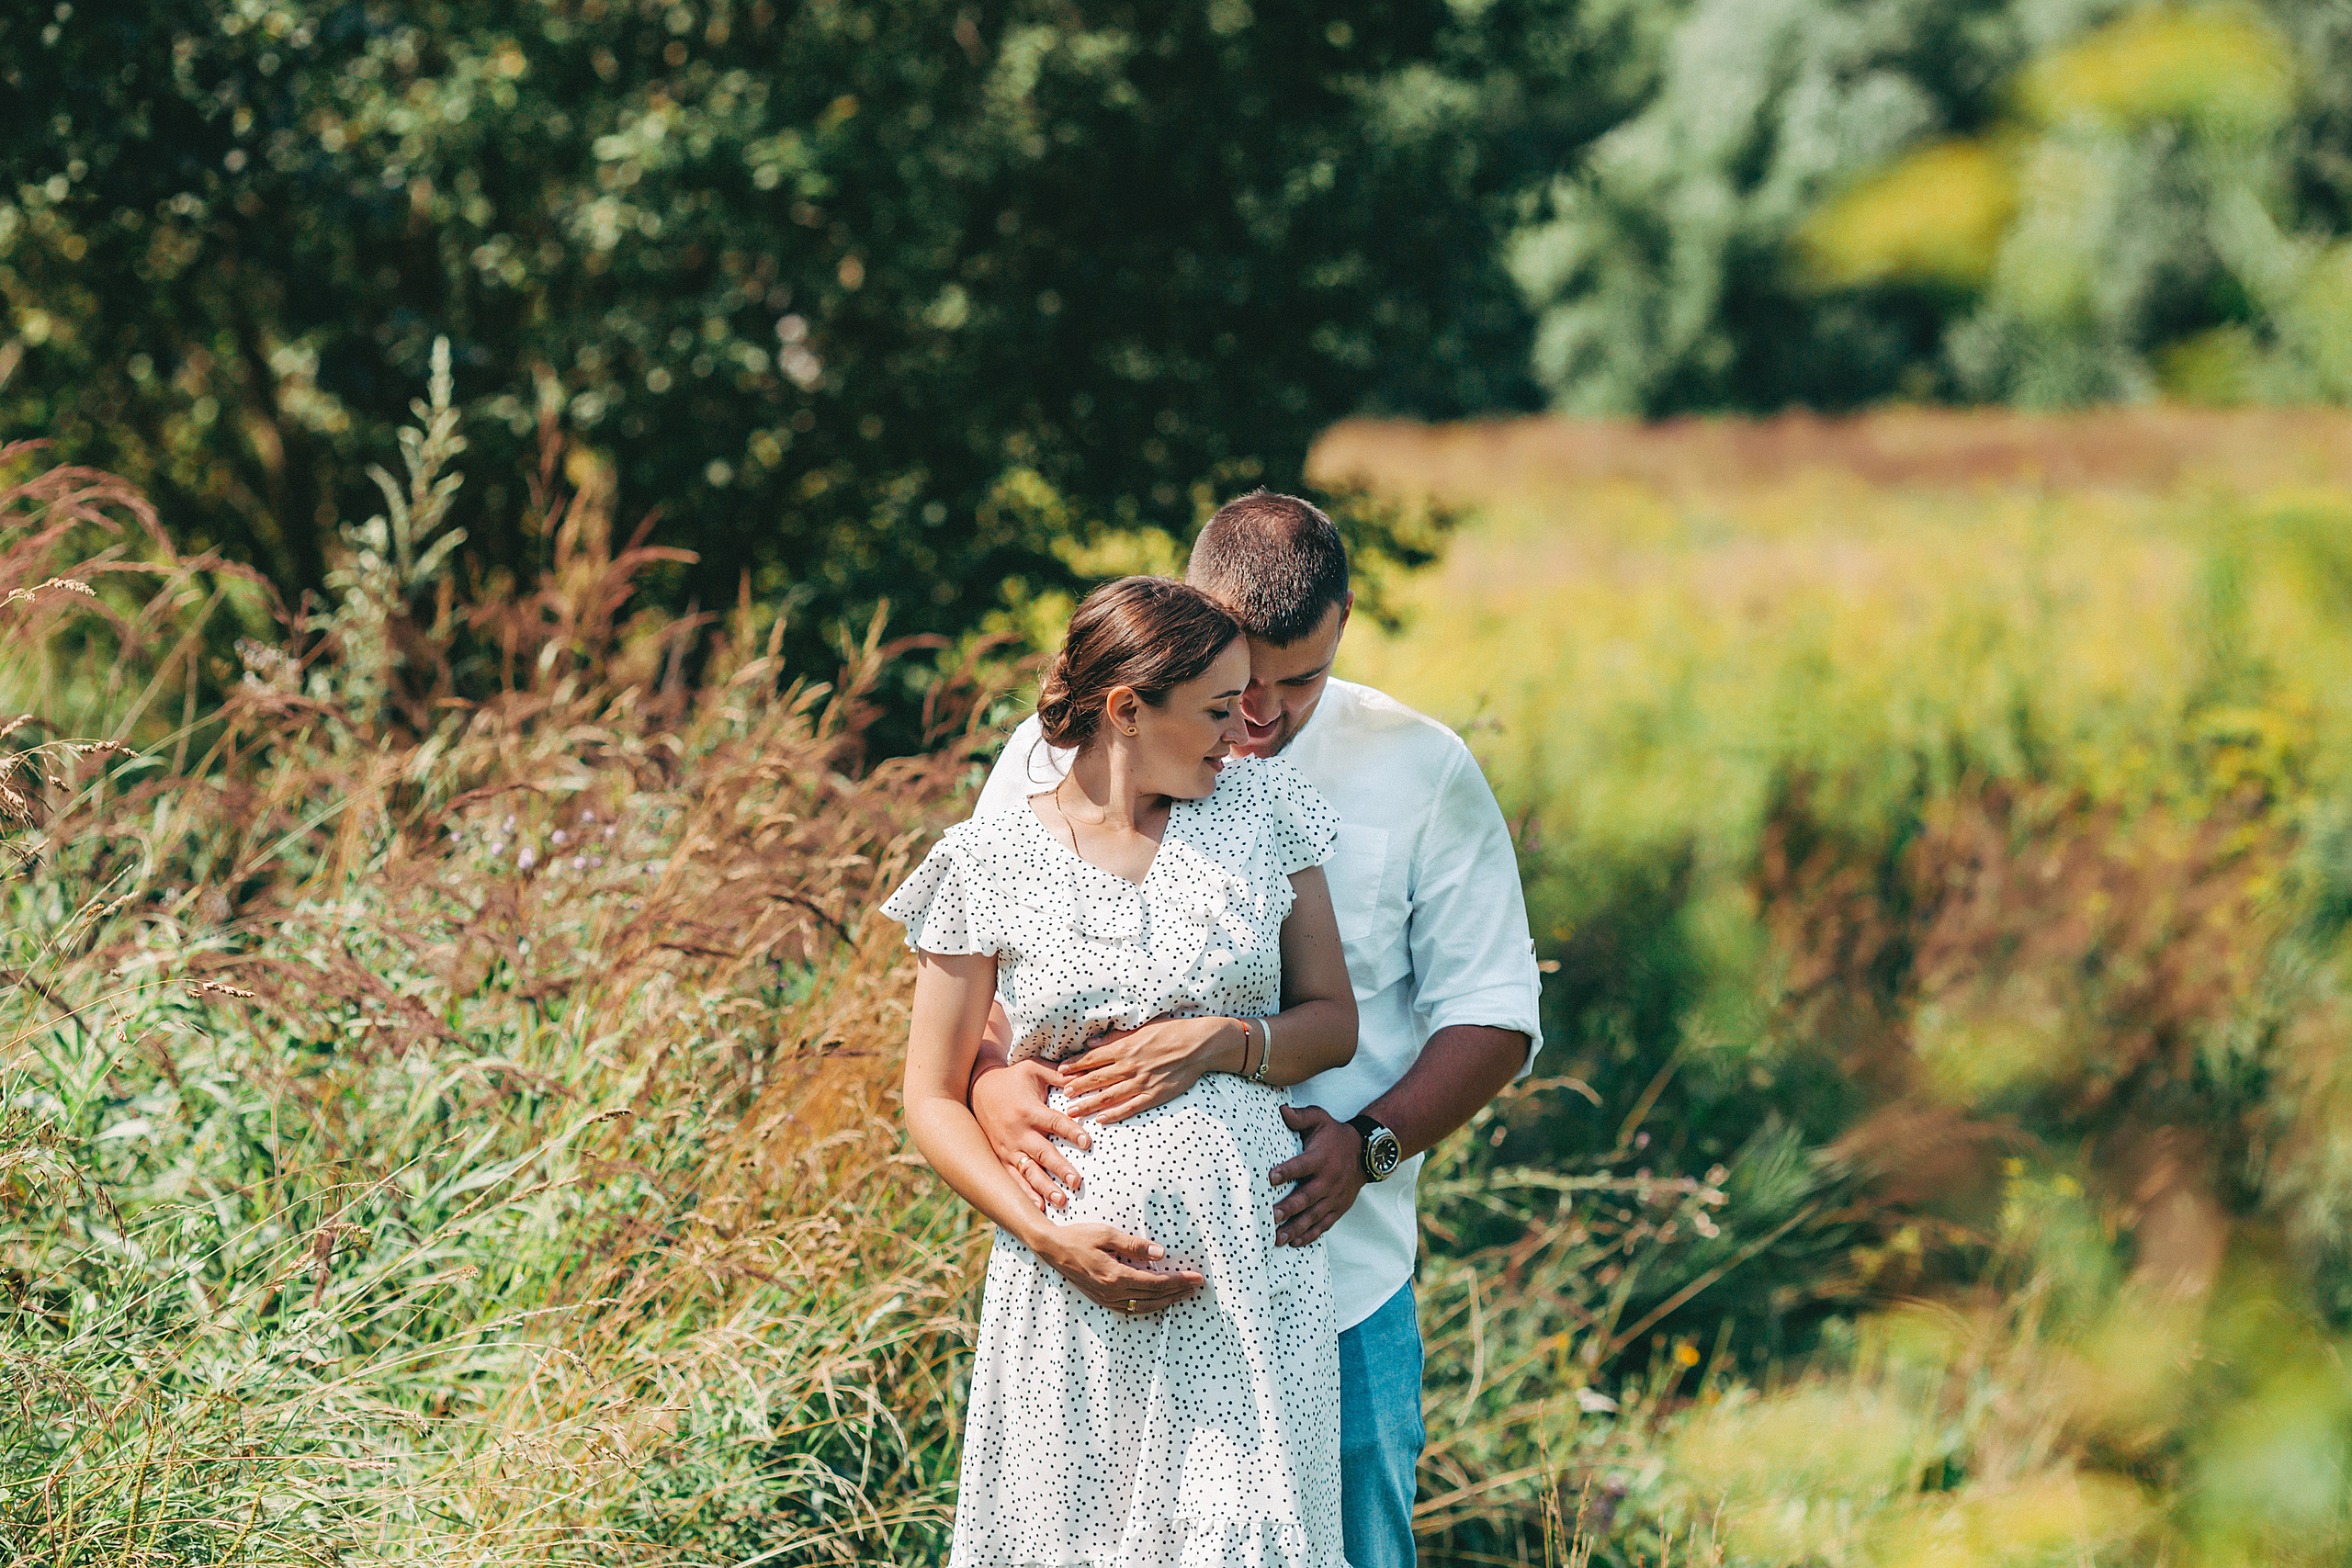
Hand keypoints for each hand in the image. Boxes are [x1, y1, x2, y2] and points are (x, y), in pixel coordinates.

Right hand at [972, 1058, 1089, 1210]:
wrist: (975, 1088)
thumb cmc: (1011, 1078)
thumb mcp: (1033, 1068)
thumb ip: (1059, 1074)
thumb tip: (1083, 1076)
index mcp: (1029, 1110)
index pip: (1054, 1122)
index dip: (1071, 1132)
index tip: (1087, 1142)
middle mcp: (1018, 1131)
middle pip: (1042, 1152)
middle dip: (1060, 1168)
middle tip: (1077, 1182)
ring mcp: (1008, 1147)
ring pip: (1028, 1171)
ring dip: (1044, 1187)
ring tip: (1061, 1200)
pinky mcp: (1000, 1157)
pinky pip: (1012, 1178)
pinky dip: (1024, 1193)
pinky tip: (1037, 1207)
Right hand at [1034, 1221, 1204, 1314]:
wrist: (1052, 1249)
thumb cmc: (1079, 1237)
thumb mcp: (1107, 1234)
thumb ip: (1134, 1245)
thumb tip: (1160, 1253)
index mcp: (1116, 1276)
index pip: (1156, 1283)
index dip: (1178, 1281)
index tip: (1195, 1277)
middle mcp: (1113, 1292)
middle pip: (1153, 1297)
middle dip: (1178, 1292)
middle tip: (1197, 1286)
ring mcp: (1106, 1299)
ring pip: (1143, 1307)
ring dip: (1166, 1302)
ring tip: (1183, 1295)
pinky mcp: (1102, 1300)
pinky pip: (1130, 1309)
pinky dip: (1147, 1307)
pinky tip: (1156, 1302)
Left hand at [1060, 1014, 1240, 1123]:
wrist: (1199, 1044)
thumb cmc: (1171, 1031)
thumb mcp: (1141, 1028)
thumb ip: (1114, 1037)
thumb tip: (1091, 1042)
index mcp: (1125, 1047)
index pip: (1093, 1058)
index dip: (1075, 1066)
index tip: (1060, 1072)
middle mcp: (1130, 1065)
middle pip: (1097, 1078)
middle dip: (1077, 1087)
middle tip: (1061, 1094)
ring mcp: (1142, 1082)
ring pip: (1109, 1095)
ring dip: (1089, 1103)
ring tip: (1073, 1111)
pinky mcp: (1155, 1095)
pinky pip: (1131, 1107)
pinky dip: (1115, 1114)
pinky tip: (1101, 1120)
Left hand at [1270, 1105, 1367, 1246]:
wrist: (1365, 1152)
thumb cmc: (1334, 1135)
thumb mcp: (1320, 1119)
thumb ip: (1300, 1116)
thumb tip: (1281, 1110)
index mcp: (1320, 1158)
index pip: (1301, 1165)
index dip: (1286, 1171)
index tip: (1270, 1177)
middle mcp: (1328, 1180)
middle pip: (1307, 1196)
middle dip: (1289, 1207)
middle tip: (1272, 1216)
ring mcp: (1334, 1197)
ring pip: (1314, 1216)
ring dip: (1296, 1227)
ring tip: (1278, 1238)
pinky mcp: (1339, 1208)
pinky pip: (1324, 1224)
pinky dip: (1311, 1235)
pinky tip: (1295, 1242)